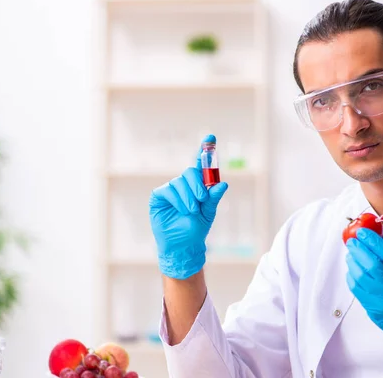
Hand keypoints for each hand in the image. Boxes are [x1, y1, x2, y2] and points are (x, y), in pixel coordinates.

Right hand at [149, 134, 227, 279]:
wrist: (183, 245)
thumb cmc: (196, 228)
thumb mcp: (209, 212)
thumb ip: (214, 197)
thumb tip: (223, 183)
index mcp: (197, 185)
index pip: (200, 164)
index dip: (205, 149)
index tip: (210, 137)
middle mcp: (184, 184)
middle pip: (190, 171)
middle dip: (198, 184)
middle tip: (202, 198)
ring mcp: (171, 189)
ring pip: (180, 182)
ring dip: (189, 197)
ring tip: (192, 211)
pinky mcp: (159, 196)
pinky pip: (169, 190)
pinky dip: (178, 200)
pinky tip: (182, 210)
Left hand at [345, 228, 382, 356]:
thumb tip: (378, 232)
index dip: (372, 240)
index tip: (362, 231)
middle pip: (371, 264)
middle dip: (358, 249)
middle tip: (351, 241)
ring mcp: (382, 299)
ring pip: (361, 275)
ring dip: (352, 261)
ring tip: (351, 254)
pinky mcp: (372, 308)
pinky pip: (356, 288)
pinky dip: (351, 275)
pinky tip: (352, 269)